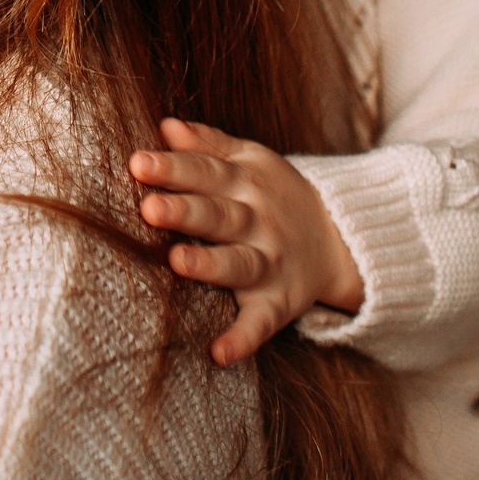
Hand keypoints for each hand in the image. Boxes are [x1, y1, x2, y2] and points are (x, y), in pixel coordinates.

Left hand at [131, 119, 364, 365]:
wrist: (340, 238)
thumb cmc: (272, 194)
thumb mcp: (249, 160)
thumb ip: (209, 144)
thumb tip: (167, 126)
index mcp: (245, 182)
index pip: (206, 171)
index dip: (173, 168)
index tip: (138, 163)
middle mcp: (257, 222)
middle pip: (218, 215)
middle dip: (186, 212)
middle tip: (150, 209)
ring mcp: (269, 264)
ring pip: (239, 265)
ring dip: (210, 266)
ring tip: (178, 262)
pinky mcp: (278, 303)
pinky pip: (261, 324)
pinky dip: (243, 339)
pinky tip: (219, 353)